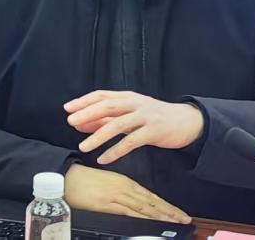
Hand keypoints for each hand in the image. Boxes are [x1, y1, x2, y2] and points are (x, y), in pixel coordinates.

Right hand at [64, 164, 190, 222]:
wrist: (65, 177)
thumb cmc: (83, 180)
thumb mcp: (107, 183)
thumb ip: (121, 194)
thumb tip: (135, 206)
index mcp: (125, 182)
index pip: (151, 196)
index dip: (166, 205)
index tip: (178, 212)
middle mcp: (124, 187)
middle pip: (151, 202)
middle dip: (169, 211)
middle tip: (184, 218)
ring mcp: (116, 195)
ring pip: (144, 206)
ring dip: (160, 214)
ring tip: (174, 221)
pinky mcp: (107, 203)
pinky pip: (128, 211)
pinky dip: (142, 216)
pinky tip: (152, 221)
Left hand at [65, 90, 203, 164]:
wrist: (186, 121)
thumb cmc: (155, 117)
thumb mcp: (131, 114)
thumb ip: (108, 118)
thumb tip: (82, 123)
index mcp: (128, 97)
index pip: (102, 95)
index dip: (84, 101)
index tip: (68, 108)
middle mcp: (135, 103)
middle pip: (108, 106)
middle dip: (87, 114)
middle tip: (70, 122)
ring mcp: (145, 116)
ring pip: (118, 124)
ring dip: (98, 135)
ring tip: (83, 146)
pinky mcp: (153, 131)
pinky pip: (131, 142)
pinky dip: (115, 151)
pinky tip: (103, 158)